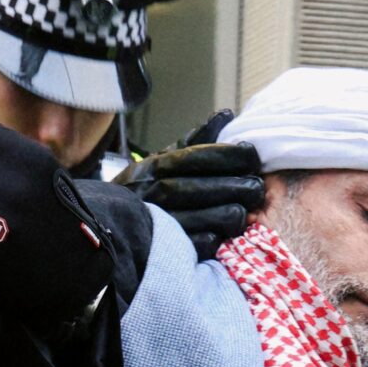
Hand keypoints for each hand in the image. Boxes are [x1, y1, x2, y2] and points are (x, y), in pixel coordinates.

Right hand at [122, 113, 265, 260]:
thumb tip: (226, 116)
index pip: (192, 157)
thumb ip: (196, 141)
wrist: (109, 225)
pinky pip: (190, 246)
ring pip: (195, 217)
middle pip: (196, 187)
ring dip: (226, 214)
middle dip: (231, 185)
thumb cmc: (148, 189)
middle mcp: (151, 193)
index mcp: (154, 167)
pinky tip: (223, 234)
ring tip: (246, 211)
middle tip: (257, 186)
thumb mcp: (166, 160)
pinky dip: (209, 239)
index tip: (251, 154)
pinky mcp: (160, 251)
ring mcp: (155, 223)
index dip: (225, 154)